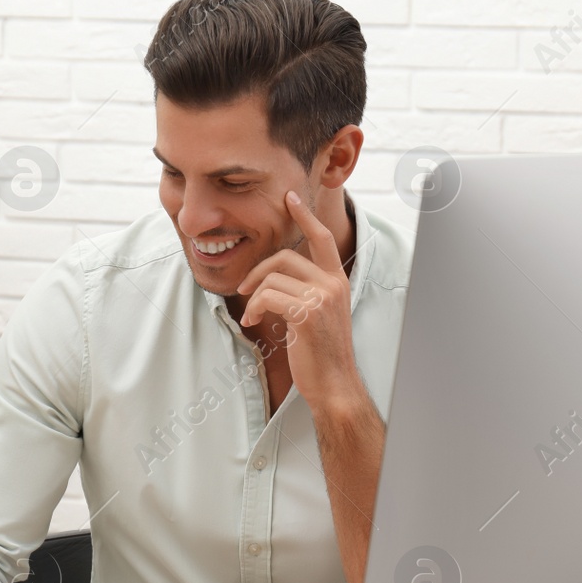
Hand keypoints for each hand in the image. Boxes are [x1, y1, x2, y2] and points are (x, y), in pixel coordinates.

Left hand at [238, 190, 367, 415]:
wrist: (333, 384)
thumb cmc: (321, 354)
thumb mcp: (318, 315)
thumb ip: (306, 291)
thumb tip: (275, 278)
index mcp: (337, 281)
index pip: (322, 238)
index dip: (305, 215)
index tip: (290, 198)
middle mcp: (332, 284)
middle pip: (285, 256)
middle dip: (257, 271)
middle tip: (244, 289)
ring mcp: (322, 298)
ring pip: (273, 278)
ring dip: (253, 297)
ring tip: (251, 315)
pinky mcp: (307, 314)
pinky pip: (268, 297)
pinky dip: (253, 309)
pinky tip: (252, 323)